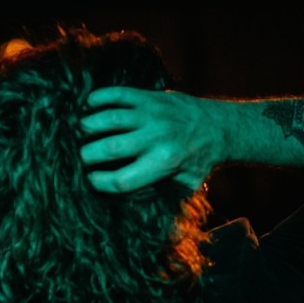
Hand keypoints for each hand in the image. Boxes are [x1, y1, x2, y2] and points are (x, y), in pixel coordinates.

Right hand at [79, 86, 229, 192]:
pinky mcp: (150, 97)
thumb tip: (128, 208)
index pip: (120, 180)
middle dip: (86, 156)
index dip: (99, 182)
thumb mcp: (185, 186)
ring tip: (82, 133)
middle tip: (83, 157)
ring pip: (107, 119)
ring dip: (87, 127)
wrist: (222, 127)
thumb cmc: (199, 161)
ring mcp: (152, 115)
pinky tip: (89, 107)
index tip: (92, 180)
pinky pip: (117, 94)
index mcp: (164, 164)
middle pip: (107, 149)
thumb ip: (159, 194)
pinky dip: (98, 98)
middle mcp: (156, 138)